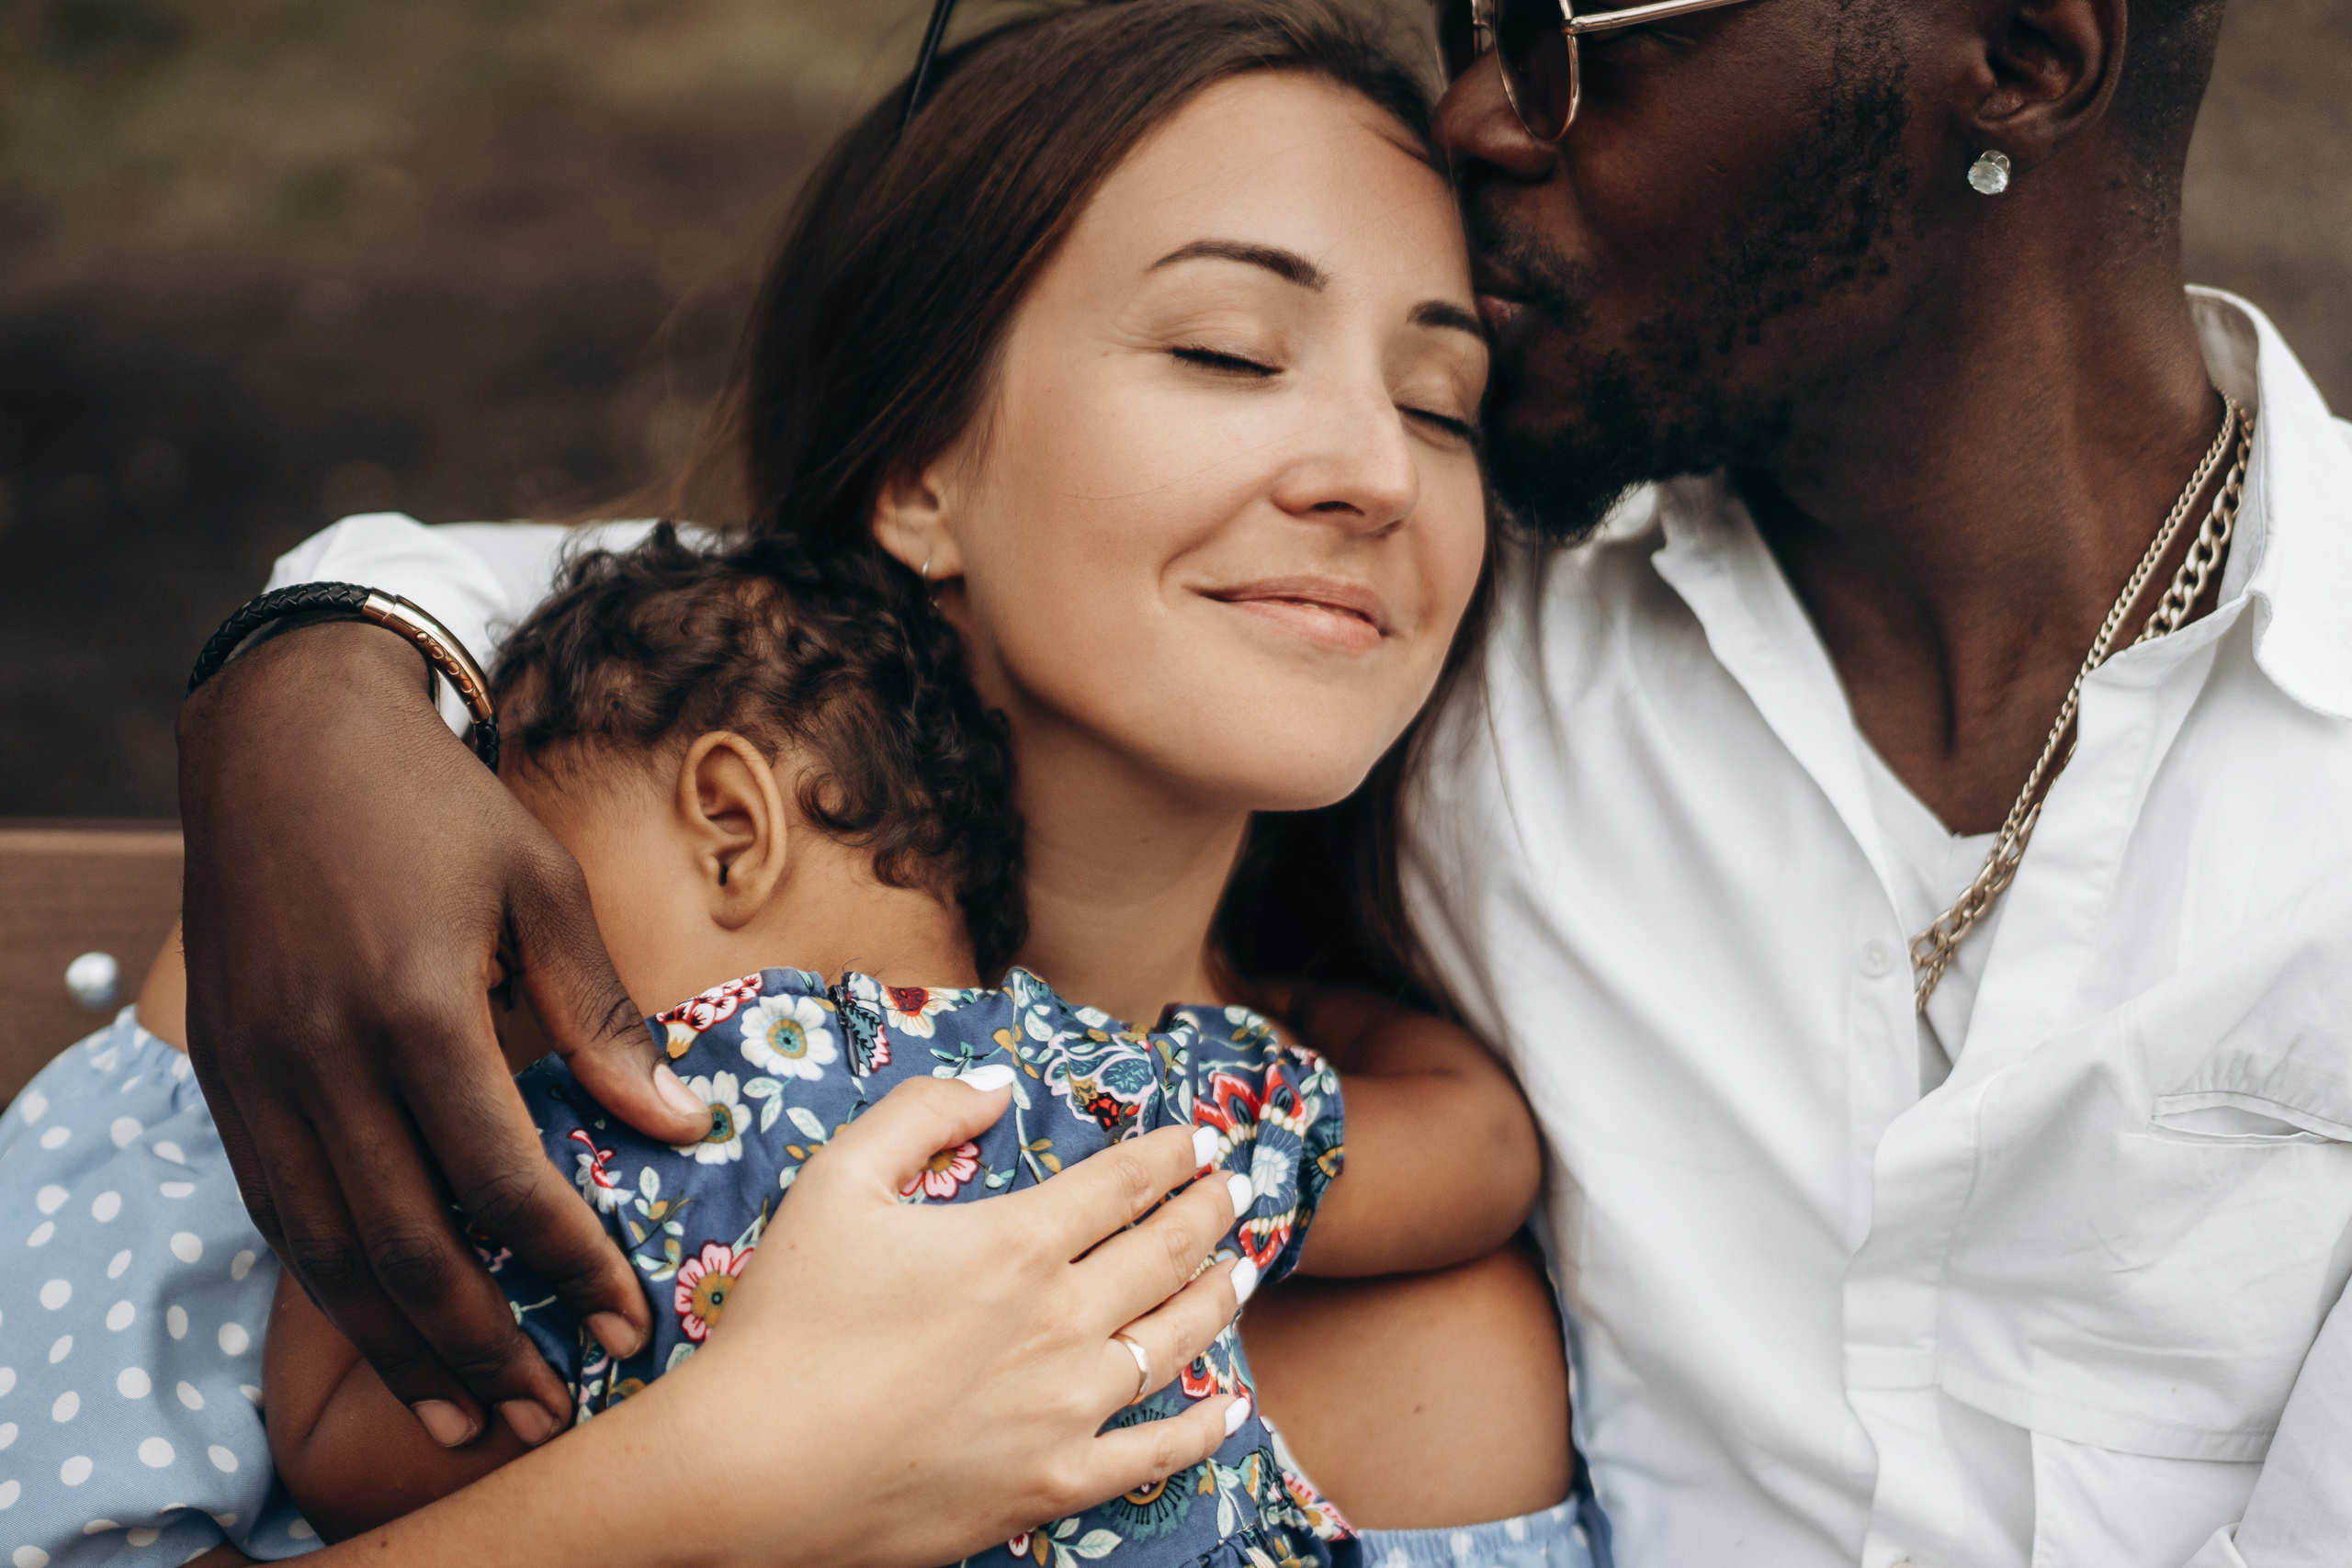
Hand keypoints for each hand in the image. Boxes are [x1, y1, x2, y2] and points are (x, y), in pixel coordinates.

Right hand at [176, 621, 711, 1447]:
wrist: (282, 741)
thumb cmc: (438, 810)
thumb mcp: (544, 889)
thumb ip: (605, 1021)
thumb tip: (686, 1126)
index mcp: (418, 1009)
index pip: (502, 1180)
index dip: (569, 1266)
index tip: (629, 1326)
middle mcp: (326, 1059)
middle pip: (406, 1245)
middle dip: (483, 1347)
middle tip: (547, 1414)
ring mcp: (262, 1076)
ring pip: (326, 1252)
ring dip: (398, 1348)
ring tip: (464, 1419)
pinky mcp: (228, 1080)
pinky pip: (278, 1211)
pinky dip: (332, 1286)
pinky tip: (386, 1329)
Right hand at [326, 1077, 1252, 1567]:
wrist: (752, 1469)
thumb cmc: (786, 1320)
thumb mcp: (836, 1182)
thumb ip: (921, 1114)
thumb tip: (996, 1080)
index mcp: (1015, 1242)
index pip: (1122, 1184)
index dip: (1169, 1156)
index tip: (1200, 1140)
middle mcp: (1061, 1321)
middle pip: (1165, 1253)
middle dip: (1209, 1212)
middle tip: (1234, 1189)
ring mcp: (1065, 1409)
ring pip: (1176, 1342)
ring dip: (1219, 1297)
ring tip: (1242, 1270)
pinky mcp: (1052, 1485)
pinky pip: (1155, 1454)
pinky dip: (1204, 1428)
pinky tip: (1230, 1408)